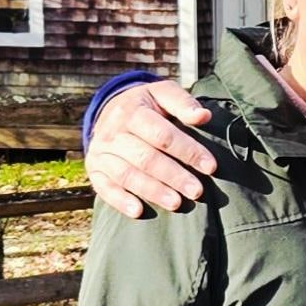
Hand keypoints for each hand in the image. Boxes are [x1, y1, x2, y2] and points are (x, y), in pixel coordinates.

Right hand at [87, 79, 218, 217]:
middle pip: (146, 158)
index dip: (188, 151)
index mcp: (132, 111)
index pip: (163, 135)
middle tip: (197, 191)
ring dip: (152, 191)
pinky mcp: (95, 169)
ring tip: (176, 203)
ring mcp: (101, 152)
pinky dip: (120, 200)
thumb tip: (203, 116)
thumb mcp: (163, 94)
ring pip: (127, 175)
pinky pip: (104, 187)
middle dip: (174, 176)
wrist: (111, 108)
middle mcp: (113, 132)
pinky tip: (138, 211)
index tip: (210, 167)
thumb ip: (183, 103)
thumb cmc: (148, 105)